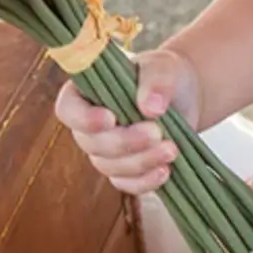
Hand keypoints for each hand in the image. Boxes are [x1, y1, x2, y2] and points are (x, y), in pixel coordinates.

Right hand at [53, 47, 202, 195]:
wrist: (184, 95)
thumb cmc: (165, 75)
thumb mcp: (163, 69)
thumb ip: (156, 82)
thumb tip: (151, 108)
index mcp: (86, 92)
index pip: (68, 109)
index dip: (84, 119)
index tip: (110, 119)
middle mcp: (89, 125)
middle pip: (92, 143)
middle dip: (124, 142)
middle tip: (156, 133)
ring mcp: (105, 151)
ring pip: (110, 166)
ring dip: (141, 162)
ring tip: (171, 149)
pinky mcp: (126, 170)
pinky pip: (127, 184)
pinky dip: (145, 181)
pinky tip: (165, 170)